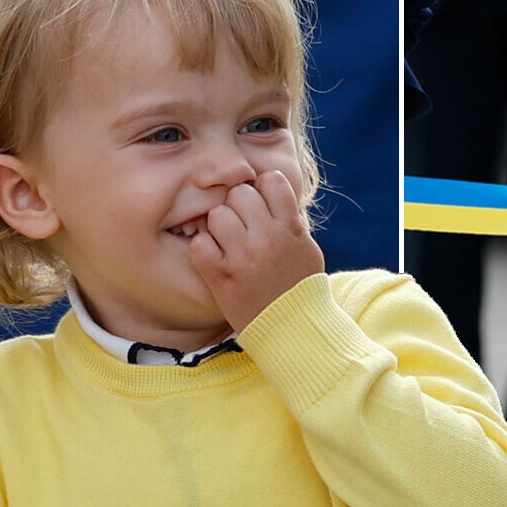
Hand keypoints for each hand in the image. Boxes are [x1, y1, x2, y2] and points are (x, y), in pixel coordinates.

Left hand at [189, 170, 325, 331]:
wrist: (293, 326)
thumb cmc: (299, 284)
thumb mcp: (305, 246)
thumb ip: (288, 218)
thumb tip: (267, 191)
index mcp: (290, 227)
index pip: (271, 179)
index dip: (263, 188)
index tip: (262, 204)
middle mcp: (268, 237)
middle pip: (239, 193)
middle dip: (238, 206)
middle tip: (242, 225)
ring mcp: (244, 257)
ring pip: (217, 215)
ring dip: (219, 226)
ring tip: (228, 243)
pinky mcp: (222, 276)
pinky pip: (200, 244)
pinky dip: (204, 250)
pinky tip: (215, 259)